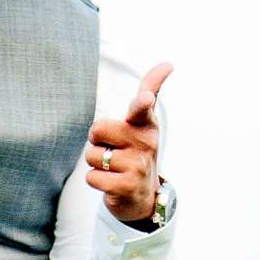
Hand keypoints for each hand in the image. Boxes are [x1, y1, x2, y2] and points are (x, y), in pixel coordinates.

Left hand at [84, 60, 169, 226]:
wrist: (143, 195)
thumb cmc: (137, 151)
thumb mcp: (144, 122)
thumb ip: (150, 91)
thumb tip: (167, 64)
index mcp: (146, 124)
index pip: (142, 107)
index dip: (141, 102)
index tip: (144, 99)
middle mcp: (145, 143)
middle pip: (97, 129)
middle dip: (97, 141)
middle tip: (113, 149)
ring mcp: (136, 166)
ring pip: (92, 155)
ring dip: (96, 164)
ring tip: (113, 168)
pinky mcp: (126, 186)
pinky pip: (92, 177)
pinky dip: (96, 181)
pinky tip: (111, 182)